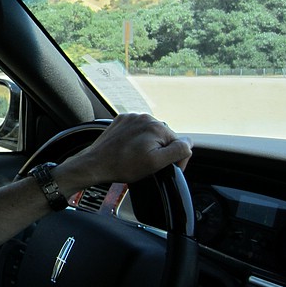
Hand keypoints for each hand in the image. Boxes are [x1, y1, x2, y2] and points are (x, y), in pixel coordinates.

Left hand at [59, 113, 191, 190]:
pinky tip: (129, 149)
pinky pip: (137, 130)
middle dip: (160, 151)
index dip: (175, 160)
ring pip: (150, 133)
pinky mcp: (121, 121)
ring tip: (136, 157)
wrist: (96, 163)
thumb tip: (189, 143)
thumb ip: (178, 151)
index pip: (179, 143)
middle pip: (164, 137)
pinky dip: (137, 139)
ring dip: (148, 145)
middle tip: (147, 163)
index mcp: (157, 126)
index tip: (163, 169)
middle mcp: (145, 117)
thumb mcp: (157, 163)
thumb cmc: (123, 165)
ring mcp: (132, 117)